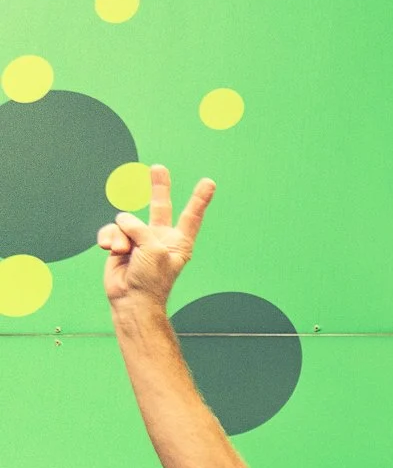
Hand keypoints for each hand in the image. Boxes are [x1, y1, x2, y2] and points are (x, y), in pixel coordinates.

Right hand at [99, 165, 212, 307]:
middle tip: (159, 168)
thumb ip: (140, 229)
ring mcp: (139, 240)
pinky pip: (111, 230)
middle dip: (159, 187)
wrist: (131, 299)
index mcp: (178, 241)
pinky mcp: (120, 243)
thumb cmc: (150, 280)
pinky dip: (108, 239)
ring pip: (125, 221)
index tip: (209, 182)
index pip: (191, 216)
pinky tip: (110, 250)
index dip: (199, 199)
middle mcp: (159, 238)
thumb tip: (122, 220)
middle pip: (160, 206)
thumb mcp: (153, 250)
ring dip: (121, 237)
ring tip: (124, 252)